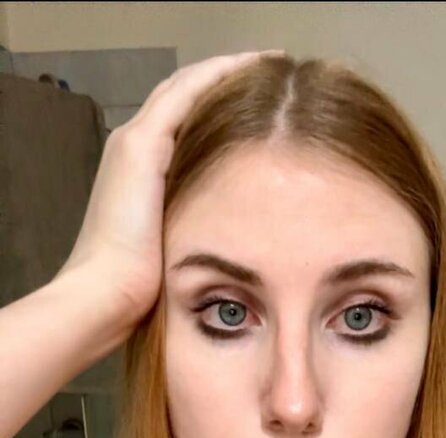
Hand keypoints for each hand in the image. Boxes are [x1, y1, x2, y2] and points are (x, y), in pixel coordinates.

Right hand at [57, 50, 284, 336]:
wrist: (105, 295)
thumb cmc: (141, 291)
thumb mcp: (176, 251)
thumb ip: (199, 232)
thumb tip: (242, 243)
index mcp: (139, 172)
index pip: (183, 123)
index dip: (219, 107)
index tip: (262, 107)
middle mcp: (134, 148)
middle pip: (184, 98)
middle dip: (226, 82)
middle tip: (271, 72)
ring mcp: (135, 143)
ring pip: (186, 88)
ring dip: (228, 70)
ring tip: (269, 63)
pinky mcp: (141, 146)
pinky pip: (186, 94)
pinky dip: (218, 76)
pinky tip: (253, 68)